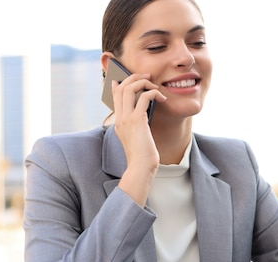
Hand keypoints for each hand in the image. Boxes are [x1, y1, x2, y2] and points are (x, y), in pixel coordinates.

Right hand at [111, 74, 166, 205]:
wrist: (140, 168)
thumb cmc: (142, 156)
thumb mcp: (138, 138)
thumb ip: (139, 125)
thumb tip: (146, 113)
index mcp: (119, 122)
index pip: (115, 95)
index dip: (121, 83)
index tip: (129, 78)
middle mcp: (120, 118)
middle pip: (121, 87)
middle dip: (134, 78)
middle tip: (147, 78)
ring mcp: (126, 118)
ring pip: (130, 88)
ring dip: (143, 83)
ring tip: (154, 85)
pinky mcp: (137, 120)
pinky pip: (144, 97)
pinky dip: (154, 93)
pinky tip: (162, 99)